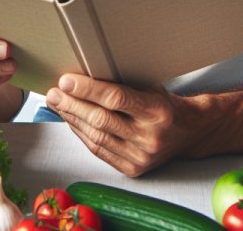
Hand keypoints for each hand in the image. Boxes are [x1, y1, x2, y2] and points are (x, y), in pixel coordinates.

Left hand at [45, 74, 202, 175]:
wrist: (188, 132)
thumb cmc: (165, 103)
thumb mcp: (150, 85)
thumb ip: (122, 82)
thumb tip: (85, 72)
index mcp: (157, 111)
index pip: (116, 99)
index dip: (87, 89)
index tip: (66, 80)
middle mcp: (149, 137)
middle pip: (102, 120)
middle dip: (73, 105)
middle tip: (54, 92)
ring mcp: (141, 157)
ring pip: (97, 138)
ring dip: (73, 120)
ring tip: (57, 104)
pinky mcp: (133, 170)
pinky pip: (99, 151)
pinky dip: (82, 134)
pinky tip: (72, 121)